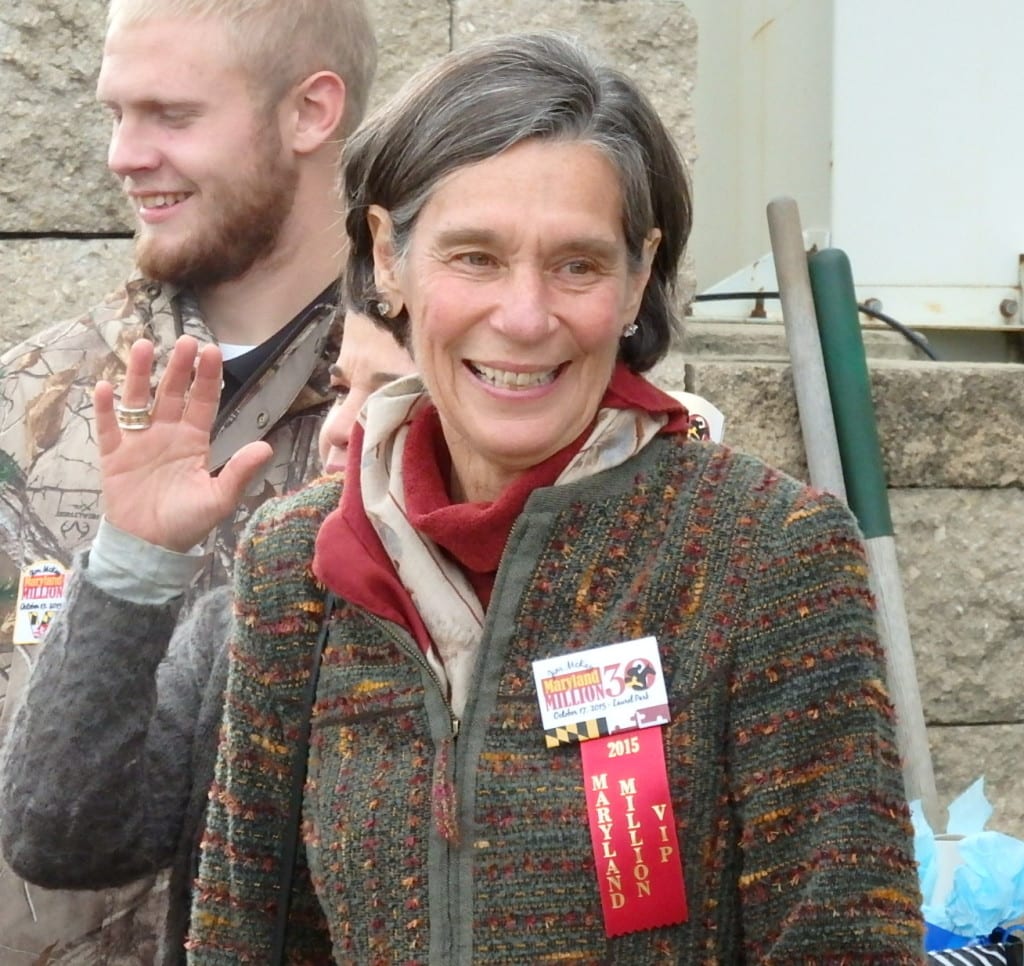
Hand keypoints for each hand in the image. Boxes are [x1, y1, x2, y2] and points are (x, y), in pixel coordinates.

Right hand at [95, 336, 271, 551]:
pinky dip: (105, 408)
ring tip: (144, 345)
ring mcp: (139, 442)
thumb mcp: (219, 498)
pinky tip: (105, 386)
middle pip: (172, 393)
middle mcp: (167, 434)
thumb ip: (240, 471)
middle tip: (185, 340)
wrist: (150, 547)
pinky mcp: (114, 455)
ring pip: (139, 400)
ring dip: (140, 374)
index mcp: (194, 441)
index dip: (207, 378)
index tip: (212, 351)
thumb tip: (266, 446)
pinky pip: (108, 426)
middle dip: (178, 367)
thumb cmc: (187, 523)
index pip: (203, 402)